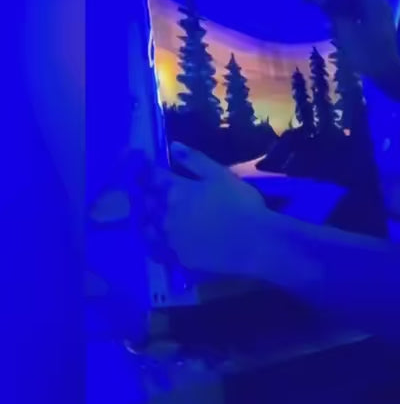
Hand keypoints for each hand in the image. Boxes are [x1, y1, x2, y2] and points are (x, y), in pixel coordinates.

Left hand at [154, 142, 267, 275]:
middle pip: (147, 200)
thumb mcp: (220, 174)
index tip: (141, 161)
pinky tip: (155, 237)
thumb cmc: (241, 203)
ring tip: (146, 211)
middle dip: (144, 191)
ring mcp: (169, 238)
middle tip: (143, 186)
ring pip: (147, 224)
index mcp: (176, 190)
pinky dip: (151, 240)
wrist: (254, 242)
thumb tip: (173, 146)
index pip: (152, 176)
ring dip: (144, 215)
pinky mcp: (177, 258)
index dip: (145, 168)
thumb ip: (194, 160)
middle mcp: (166, 214)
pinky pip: (155, 249)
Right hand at [306, 0, 399, 86]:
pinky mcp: (377, 23)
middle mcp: (376, 1)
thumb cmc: (366, 52)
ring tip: (319, 12)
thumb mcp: (345, 31)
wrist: (387, 72)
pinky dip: (343, 13)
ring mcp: (378, 12)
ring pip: (353, 1)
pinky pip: (357, 11)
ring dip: (335, 4)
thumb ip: (331, 10)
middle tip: (311, 3)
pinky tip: (332, 22)